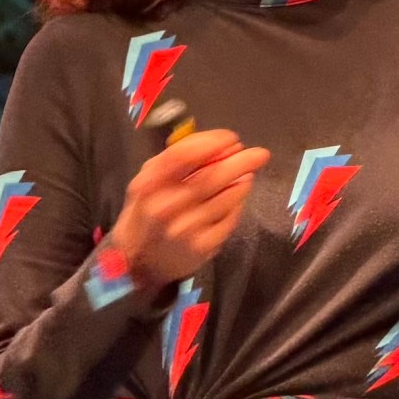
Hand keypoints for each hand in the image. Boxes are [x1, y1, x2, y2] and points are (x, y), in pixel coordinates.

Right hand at [111, 128, 269, 285]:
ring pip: (226, 198)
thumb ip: (174, 161)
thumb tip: (216, 144)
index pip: (183, 155)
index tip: (231, 138)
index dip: (212, 143)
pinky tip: (239, 194)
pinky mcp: (202, 246)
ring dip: (242, 182)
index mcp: (150, 184)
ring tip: (248, 174)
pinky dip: (238, 203)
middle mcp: (167, 207)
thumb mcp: (148, 181)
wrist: (139, 260)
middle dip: (240, 162)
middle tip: (260, 154)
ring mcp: (185, 229)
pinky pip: (229, 219)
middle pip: (211, 177)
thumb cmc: (147, 211)